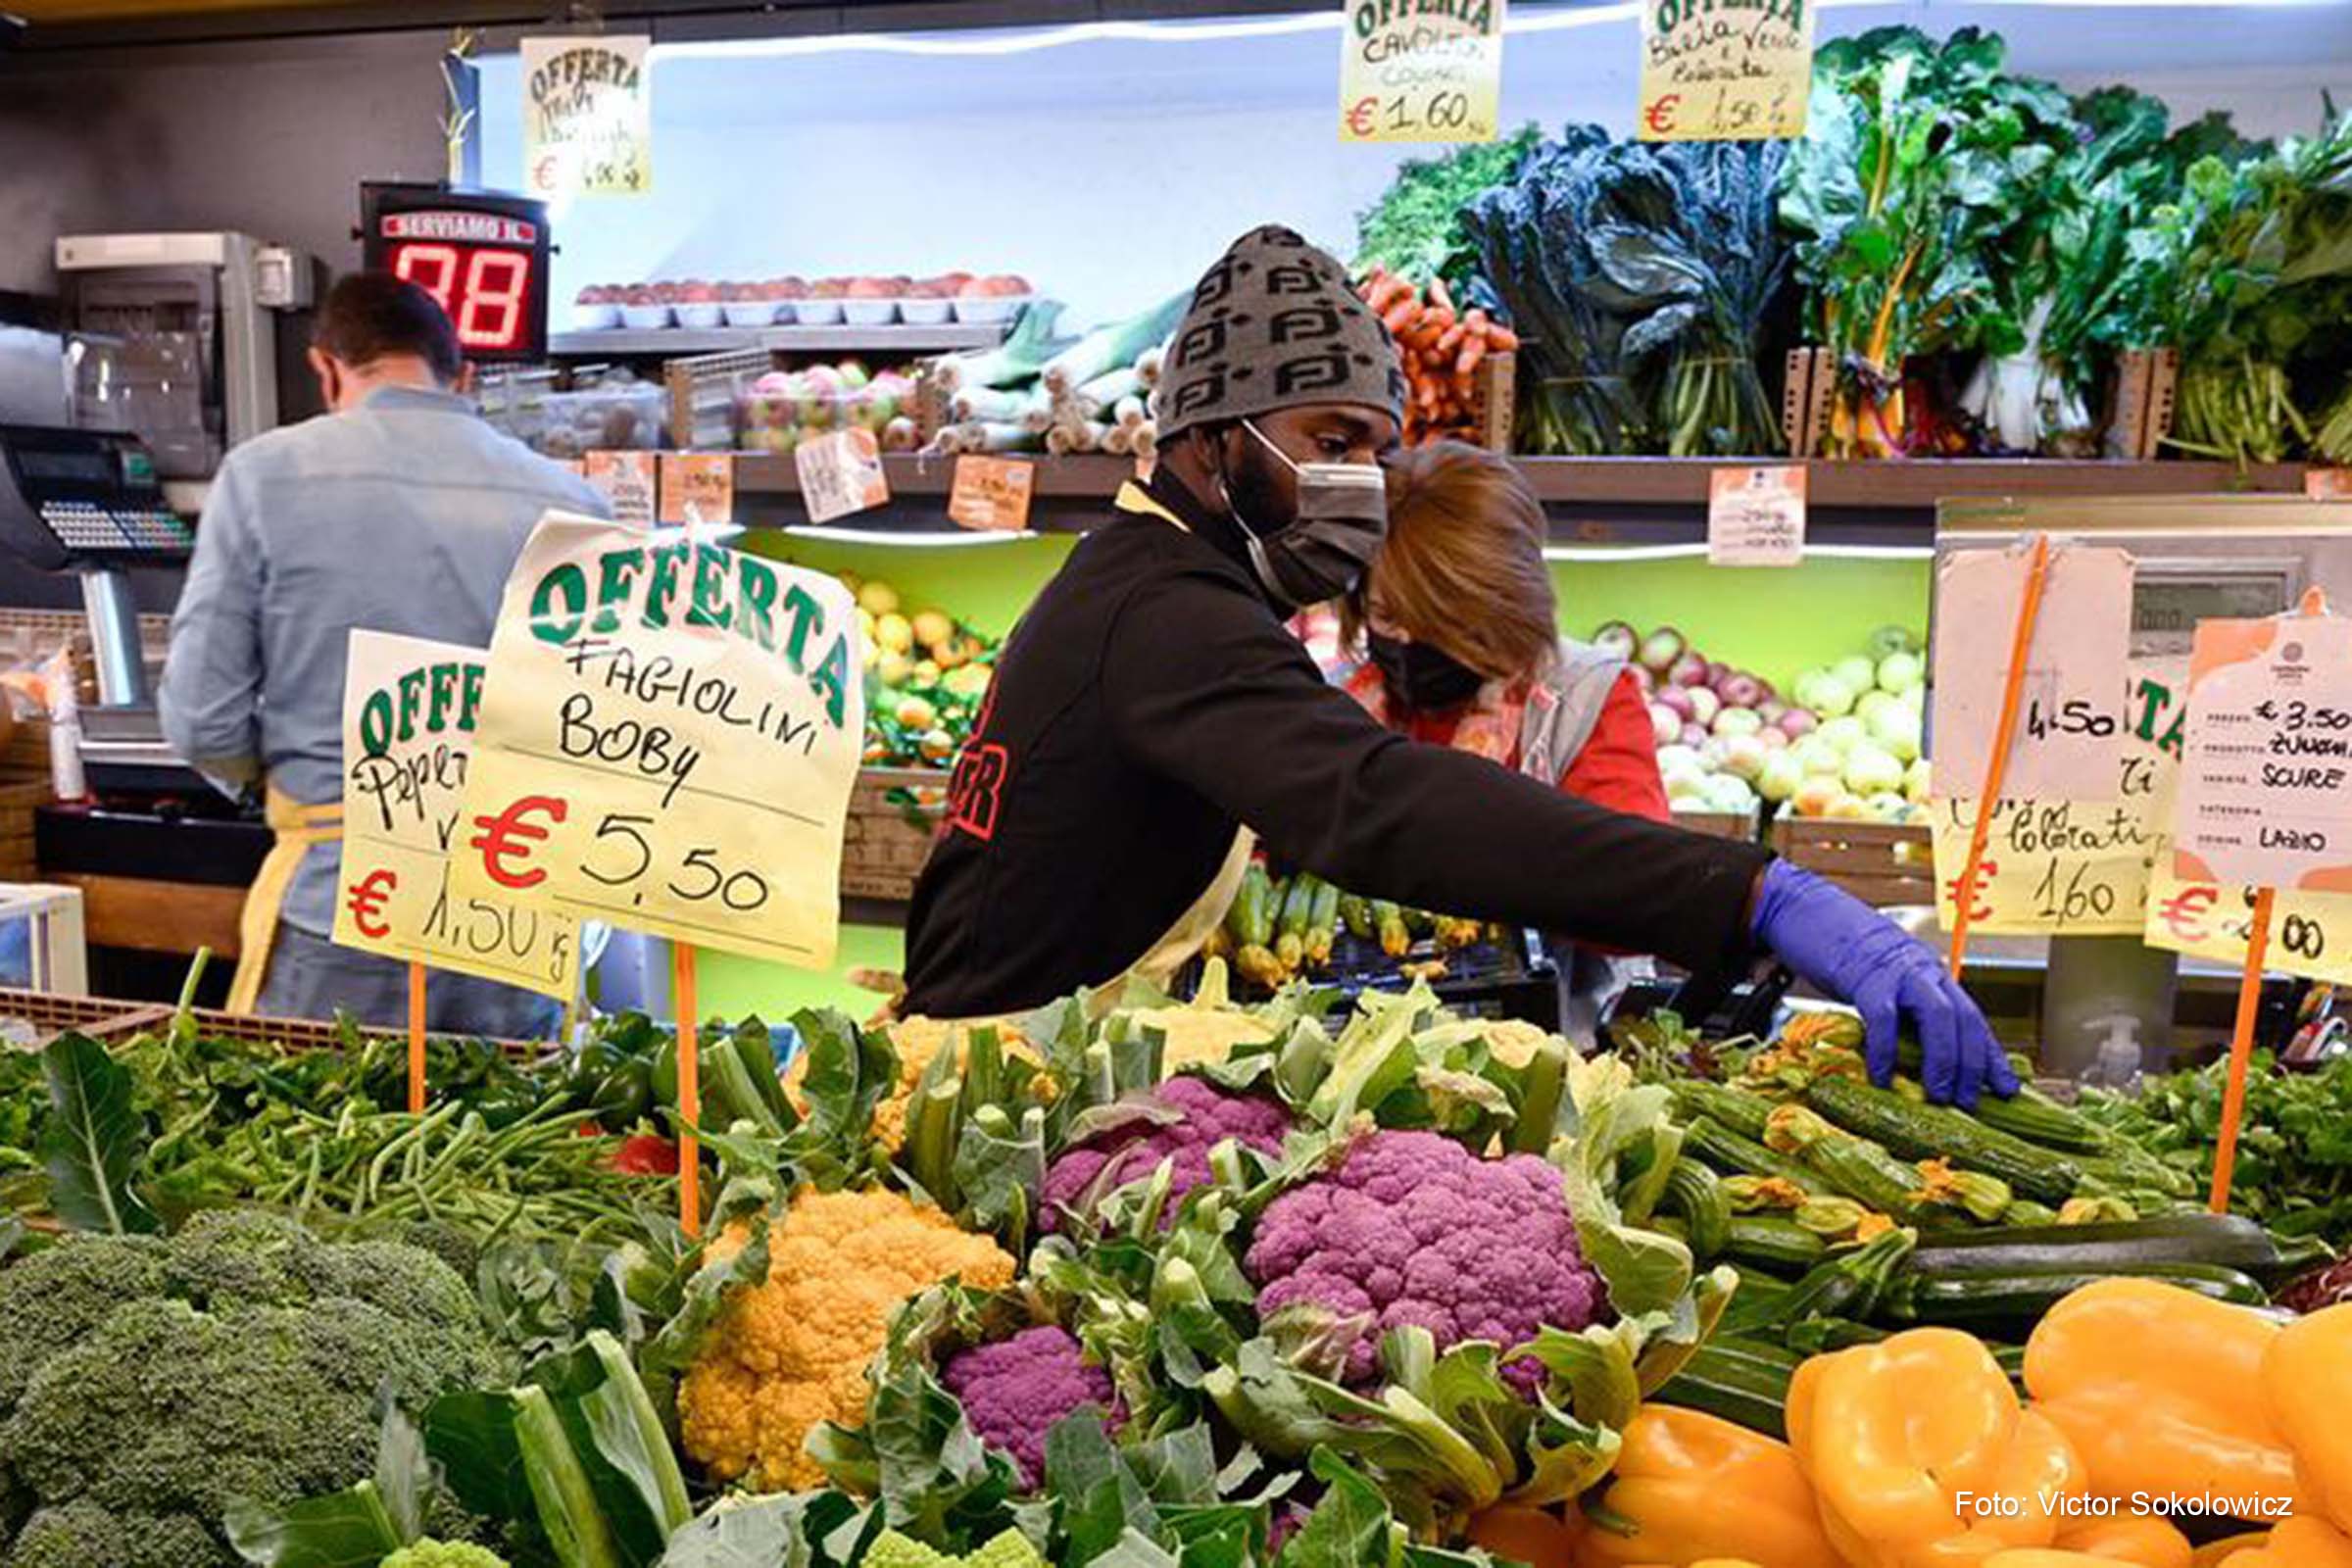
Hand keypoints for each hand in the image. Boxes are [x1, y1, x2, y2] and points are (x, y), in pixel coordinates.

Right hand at [1749, 860, 2017, 1106]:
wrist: (1809, 911)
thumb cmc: (1844, 954)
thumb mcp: (1884, 982)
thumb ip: (1901, 1013)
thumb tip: (1915, 1062)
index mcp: (1932, 976)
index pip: (1973, 1019)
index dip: (1991, 1056)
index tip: (2005, 1089)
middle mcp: (1924, 972)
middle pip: (1963, 1019)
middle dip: (1971, 1065)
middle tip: (1966, 1102)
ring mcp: (1898, 973)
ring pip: (1939, 1017)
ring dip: (1943, 1061)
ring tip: (1937, 1095)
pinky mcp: (1866, 977)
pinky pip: (1884, 1019)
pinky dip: (1886, 1052)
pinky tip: (1882, 1077)